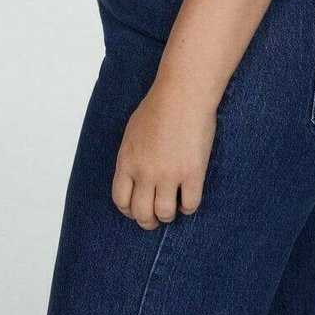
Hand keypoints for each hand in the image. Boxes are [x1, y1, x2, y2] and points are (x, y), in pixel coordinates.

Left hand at [112, 73, 218, 229]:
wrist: (184, 93)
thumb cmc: (159, 106)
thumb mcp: (132, 132)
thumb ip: (132, 157)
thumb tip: (135, 177)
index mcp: (127, 161)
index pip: (121, 200)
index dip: (129, 210)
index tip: (137, 209)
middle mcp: (145, 172)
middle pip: (141, 213)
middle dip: (148, 220)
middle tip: (156, 218)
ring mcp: (169, 174)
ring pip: (165, 214)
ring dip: (169, 215)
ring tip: (173, 207)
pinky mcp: (193, 173)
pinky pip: (190, 205)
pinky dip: (189, 206)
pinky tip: (189, 196)